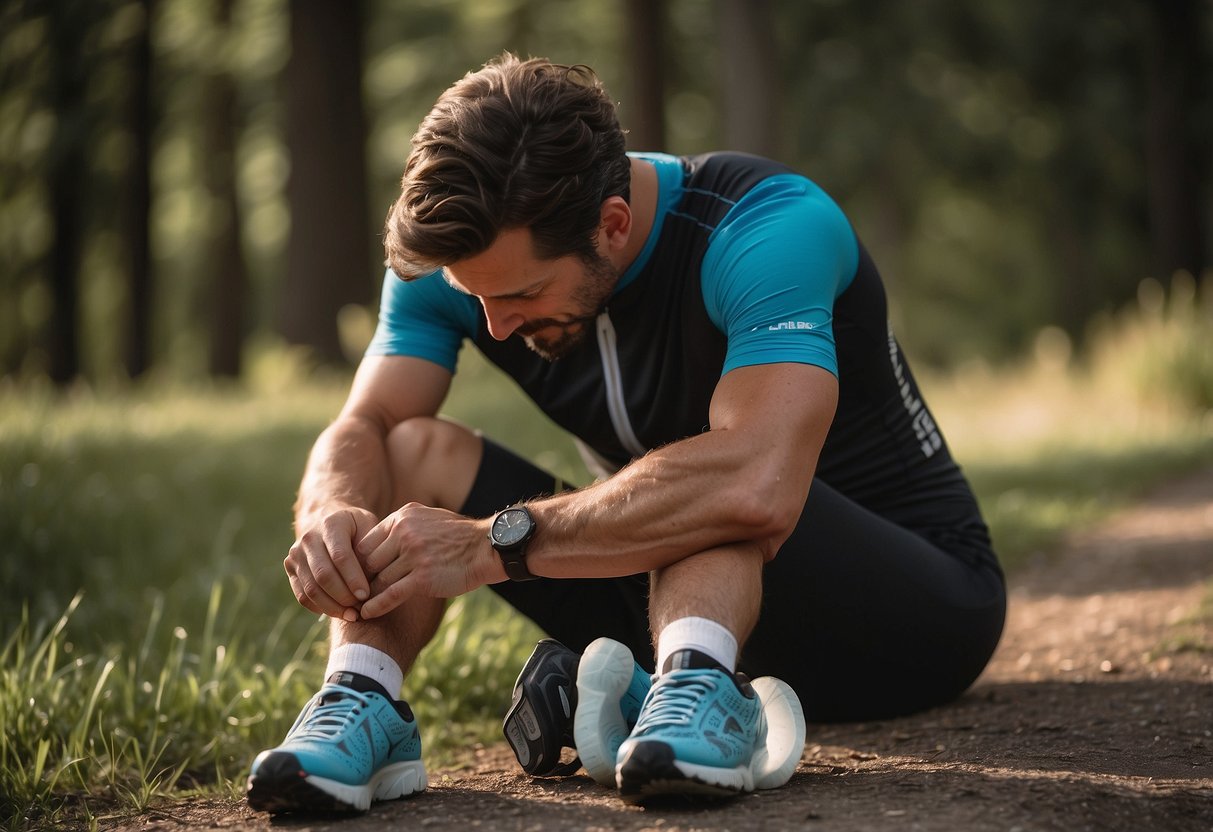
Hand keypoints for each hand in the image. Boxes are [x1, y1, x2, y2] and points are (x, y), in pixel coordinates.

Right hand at [284, 507, 378, 619]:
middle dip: (344, 596)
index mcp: (331, 523)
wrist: (328, 519)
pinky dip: (320, 608)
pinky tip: (339, 612)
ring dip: (332, 607)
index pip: (340, 556)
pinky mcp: (290, 568)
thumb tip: (372, 581)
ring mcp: (296, 553)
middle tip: (361, 609)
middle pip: (323, 575)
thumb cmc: (357, 528)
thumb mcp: (370, 528)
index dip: (353, 579)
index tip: (366, 596)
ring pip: (311, 589)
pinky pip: (302, 596)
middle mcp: (309, 537)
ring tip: (352, 615)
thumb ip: (372, 550)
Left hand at [356, 503, 495, 618]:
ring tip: (357, 607)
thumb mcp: (429, 518)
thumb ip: (405, 525)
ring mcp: (413, 555)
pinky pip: (390, 594)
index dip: (360, 561)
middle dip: (362, 579)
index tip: (358, 576)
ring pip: (379, 579)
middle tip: (353, 594)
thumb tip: (384, 537)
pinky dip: (376, 606)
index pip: (367, 541)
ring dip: (368, 595)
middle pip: (369, 561)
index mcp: (403, 517)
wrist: (488, 548)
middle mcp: (405, 533)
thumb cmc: (460, 537)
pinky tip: (367, 614)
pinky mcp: (422, 577)